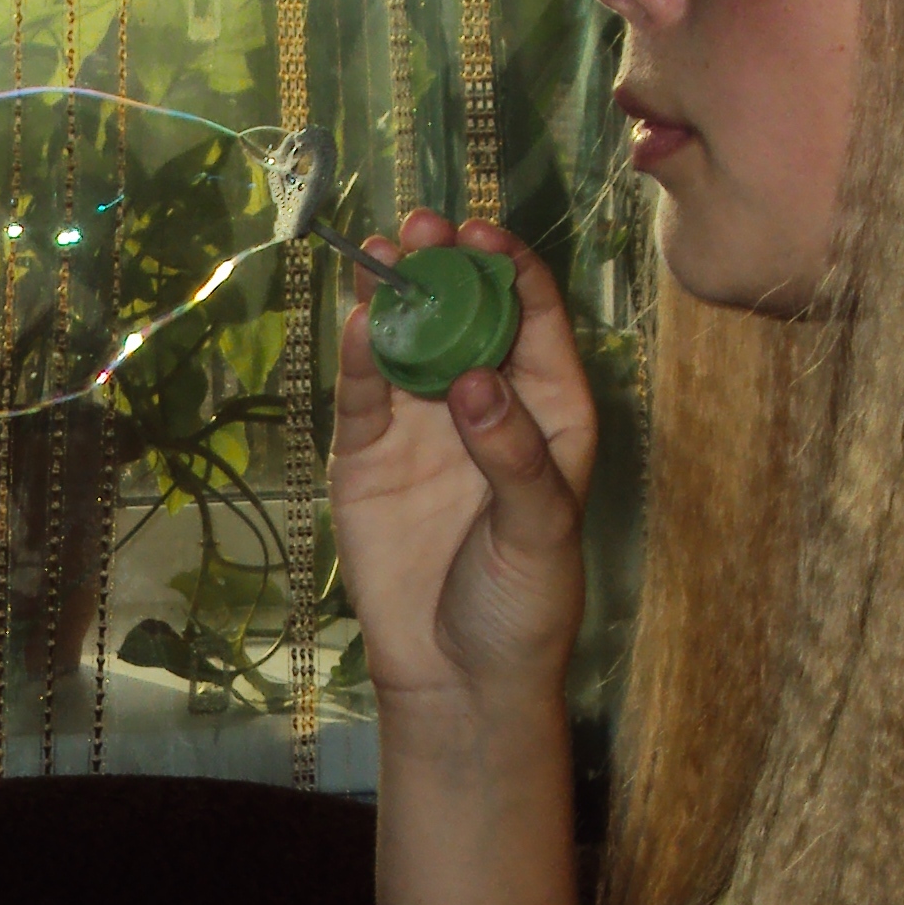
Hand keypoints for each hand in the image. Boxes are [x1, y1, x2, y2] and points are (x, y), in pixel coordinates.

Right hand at [328, 211, 597, 715]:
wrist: (455, 680)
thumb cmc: (524, 609)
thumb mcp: (538, 534)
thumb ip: (512, 456)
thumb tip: (474, 381)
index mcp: (549, 413)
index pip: (532, 321)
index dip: (508, 271)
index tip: (482, 236)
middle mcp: (485, 405)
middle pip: (464, 316)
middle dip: (444, 266)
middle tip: (421, 224)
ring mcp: (423, 427)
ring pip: (407, 342)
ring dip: (393, 294)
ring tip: (379, 250)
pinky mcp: (369, 455)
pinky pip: (363, 393)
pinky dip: (358, 356)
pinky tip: (355, 320)